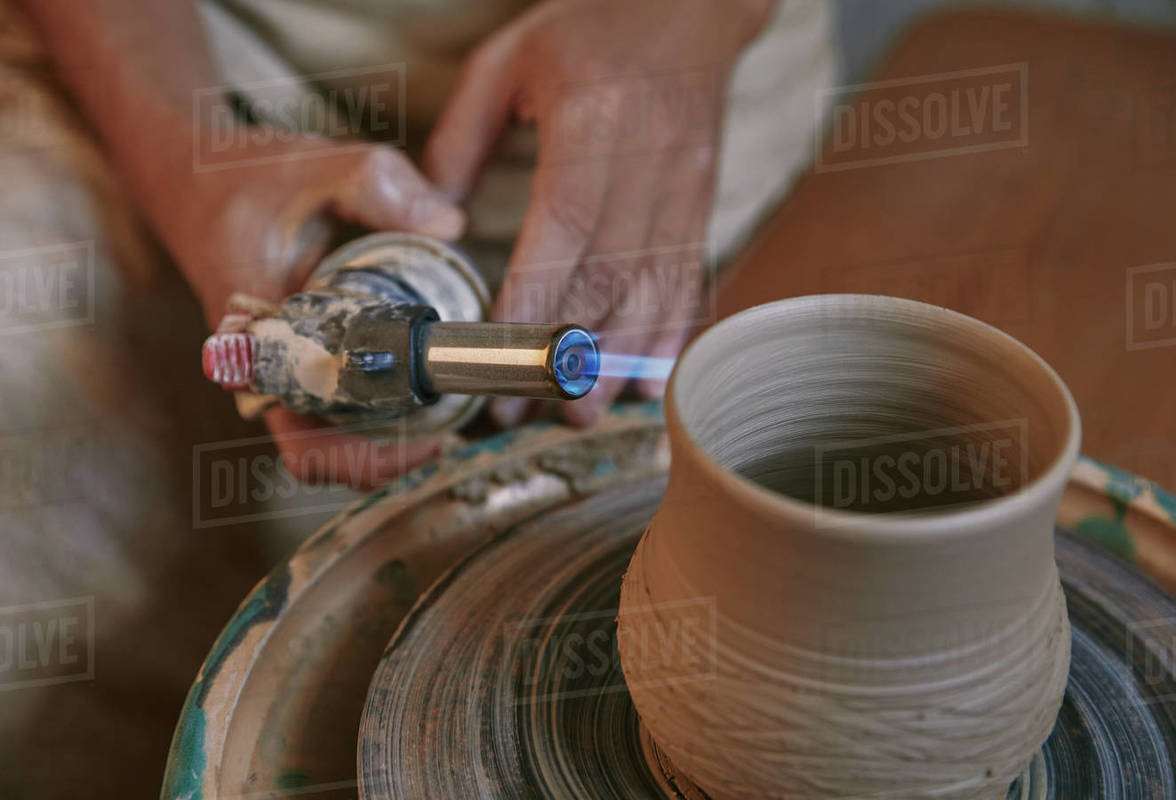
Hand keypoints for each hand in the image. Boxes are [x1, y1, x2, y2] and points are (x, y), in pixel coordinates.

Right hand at [163, 137, 465, 486]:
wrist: (186, 175)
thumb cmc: (240, 178)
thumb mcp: (314, 168)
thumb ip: (378, 184)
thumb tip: (449, 223)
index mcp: (258, 348)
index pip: (309, 445)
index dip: (372, 463)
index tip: (436, 444)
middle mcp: (263, 373)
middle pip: (330, 456)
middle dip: (395, 458)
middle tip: (462, 438)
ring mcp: (277, 370)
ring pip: (334, 434)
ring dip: (390, 437)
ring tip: (457, 418)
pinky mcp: (293, 357)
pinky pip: (335, 403)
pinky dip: (380, 406)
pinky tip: (427, 382)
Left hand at [424, 0, 773, 425]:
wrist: (690, 8)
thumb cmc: (589, 30)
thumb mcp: (506, 65)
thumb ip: (460, 140)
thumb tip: (430, 222)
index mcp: (593, 122)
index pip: (563, 232)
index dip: (531, 304)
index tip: (493, 359)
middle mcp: (649, 165)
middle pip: (610, 280)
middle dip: (566, 356)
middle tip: (523, 410)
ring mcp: (685, 193)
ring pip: (655, 297)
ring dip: (616, 367)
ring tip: (578, 414)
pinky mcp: (703, 210)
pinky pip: (688, 288)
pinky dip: (664, 342)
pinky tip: (640, 383)